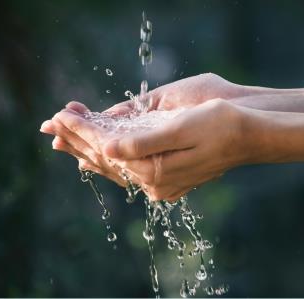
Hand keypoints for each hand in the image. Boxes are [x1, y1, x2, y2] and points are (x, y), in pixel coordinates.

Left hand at [40, 73, 250, 179]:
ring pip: (117, 166)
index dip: (82, 130)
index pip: (108, 148)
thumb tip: (108, 146)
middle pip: (107, 160)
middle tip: (52, 125)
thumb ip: (143, 141)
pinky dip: (112, 157)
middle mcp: (156, 182)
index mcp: (156, 170)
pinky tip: (101, 152)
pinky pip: (131, 168)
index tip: (60, 115)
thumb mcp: (182, 128)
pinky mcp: (170, 178)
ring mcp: (163, 183)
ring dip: (91, 149)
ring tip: (67, 137)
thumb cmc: (222, 124)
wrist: (251, 136)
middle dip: (79, 140)